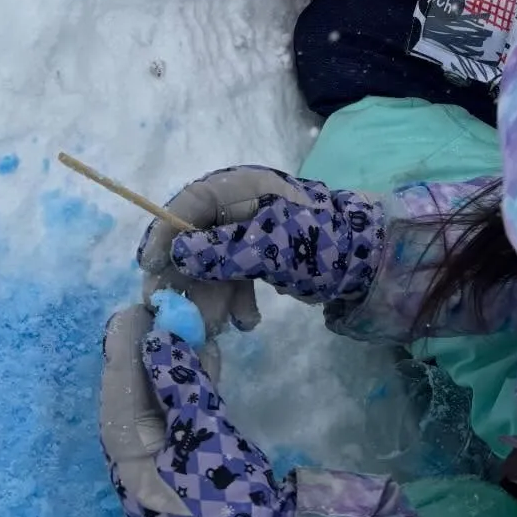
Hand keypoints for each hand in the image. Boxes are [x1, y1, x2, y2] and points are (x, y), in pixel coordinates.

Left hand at [99, 306, 295, 516]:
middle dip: (148, 353)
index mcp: (129, 464)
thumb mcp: (205, 439)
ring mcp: (164, 468)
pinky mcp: (191, 467)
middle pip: (134, 398)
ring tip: (187, 325)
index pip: (118, 395)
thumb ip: (181, 389)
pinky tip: (208, 358)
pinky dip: (192, 388)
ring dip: (172, 366)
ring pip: (159, 405)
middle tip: (165, 312)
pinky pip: (182, 419)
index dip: (126, 350)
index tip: (136, 311)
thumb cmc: (228, 504)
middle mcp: (137, 465)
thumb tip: (157, 340)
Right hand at [146, 168, 383, 308]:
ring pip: (213, 264)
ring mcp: (250, 232)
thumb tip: (179, 253)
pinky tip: (247, 322)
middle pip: (196, 239)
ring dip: (211, 297)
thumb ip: (221, 251)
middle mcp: (241, 206)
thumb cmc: (318, 244)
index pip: (188, 203)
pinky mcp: (262, 257)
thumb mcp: (268, 248)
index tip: (148, 268)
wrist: (368, 261)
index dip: (165, 233)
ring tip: (216, 328)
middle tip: (172, 312)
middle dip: (187, 278)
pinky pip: (234, 277)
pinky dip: (235, 300)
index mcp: (241, 188)